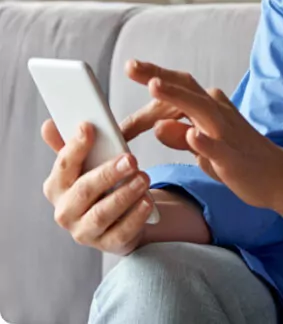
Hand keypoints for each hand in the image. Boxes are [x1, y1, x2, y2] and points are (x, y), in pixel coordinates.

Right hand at [40, 119, 154, 254]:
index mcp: (57, 186)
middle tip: (130, 159)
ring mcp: (84, 231)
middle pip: (84, 192)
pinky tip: (147, 202)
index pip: (63, 166)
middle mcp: (65, 211)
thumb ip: (71, 144)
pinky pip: (121, 232)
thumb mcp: (87, 162)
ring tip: (144, 178)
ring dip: (124, 195)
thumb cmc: (99, 182)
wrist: (117, 217)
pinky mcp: (107, 244)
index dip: (75, 146)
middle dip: (107, 174)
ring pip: (102, 214)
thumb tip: (48, 125)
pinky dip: (135, 217)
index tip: (89, 127)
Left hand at [126, 60, 282, 209]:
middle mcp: (218, 112)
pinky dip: (203, 140)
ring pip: (199, 109)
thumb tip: (157, 126)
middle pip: (186, 89)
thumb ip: (180, 136)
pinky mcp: (233, 157)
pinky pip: (217, 147)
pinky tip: (191, 135)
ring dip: (177, 96)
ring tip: (154, 86)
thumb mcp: (202, 147)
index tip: (131, 66)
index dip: (155, 76)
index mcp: (210, 107)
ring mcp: (226, 133)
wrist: (277, 176)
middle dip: (158, 76)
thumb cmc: (238, 159)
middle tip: (131, 66)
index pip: (179, 87)